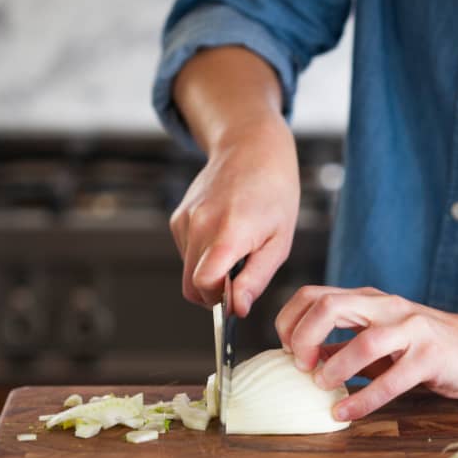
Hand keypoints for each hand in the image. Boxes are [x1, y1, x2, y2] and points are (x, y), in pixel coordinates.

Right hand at [170, 116, 299, 315]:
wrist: (252, 148)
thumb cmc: (274, 193)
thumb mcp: (279, 240)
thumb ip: (256, 278)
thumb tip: (238, 309)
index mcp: (229, 232)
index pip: (203, 284)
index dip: (218, 300)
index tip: (237, 298)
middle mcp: (200, 225)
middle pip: (191, 285)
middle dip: (213, 294)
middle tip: (240, 280)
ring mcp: (185, 220)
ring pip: (188, 270)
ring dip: (210, 272)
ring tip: (238, 248)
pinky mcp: (178, 217)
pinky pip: (186, 253)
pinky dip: (203, 255)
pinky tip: (224, 235)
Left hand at [275, 286, 457, 420]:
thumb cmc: (427, 346)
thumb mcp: (379, 340)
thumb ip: (343, 346)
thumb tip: (301, 360)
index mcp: (368, 299)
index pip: (312, 295)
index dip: (290, 322)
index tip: (288, 351)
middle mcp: (386, 307)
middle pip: (328, 306)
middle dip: (303, 338)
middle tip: (301, 366)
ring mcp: (411, 328)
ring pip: (362, 342)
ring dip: (333, 368)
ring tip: (323, 387)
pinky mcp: (431, 355)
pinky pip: (391, 380)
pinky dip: (362, 400)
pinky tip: (346, 414)